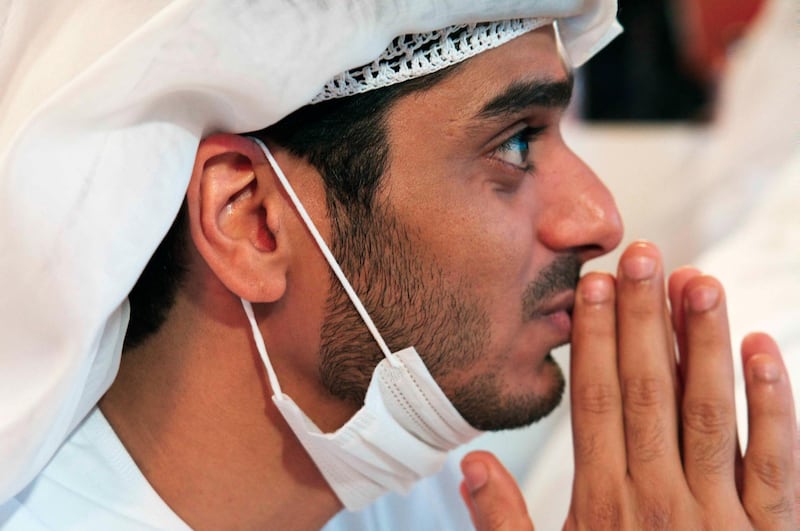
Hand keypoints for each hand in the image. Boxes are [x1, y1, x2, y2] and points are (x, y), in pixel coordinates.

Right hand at [459, 241, 797, 529]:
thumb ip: (504, 524)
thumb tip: (471, 463)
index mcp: (605, 507)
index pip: (596, 401)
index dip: (595, 339)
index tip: (595, 284)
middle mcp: (660, 499)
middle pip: (648, 391)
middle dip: (643, 319)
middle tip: (644, 253)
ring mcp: (721, 515)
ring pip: (709, 411)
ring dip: (702, 343)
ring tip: (697, 280)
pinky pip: (775, 460)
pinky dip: (772, 403)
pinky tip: (761, 347)